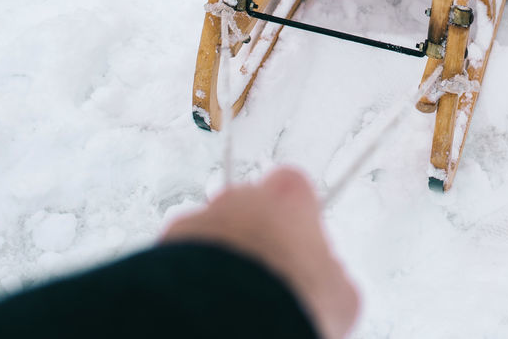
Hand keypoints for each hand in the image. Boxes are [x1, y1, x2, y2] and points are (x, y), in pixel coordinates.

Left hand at [161, 167, 360, 338]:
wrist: (228, 320)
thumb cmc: (289, 300)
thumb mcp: (341, 294)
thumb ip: (332, 273)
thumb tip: (329, 281)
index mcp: (288, 196)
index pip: (294, 187)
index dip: (296, 217)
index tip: (300, 242)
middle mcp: (240, 197)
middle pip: (248, 206)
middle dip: (254, 234)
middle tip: (266, 274)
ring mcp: (200, 218)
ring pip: (213, 231)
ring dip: (221, 256)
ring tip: (234, 296)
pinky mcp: (166, 246)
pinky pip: (181, 256)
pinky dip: (191, 274)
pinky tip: (208, 300)